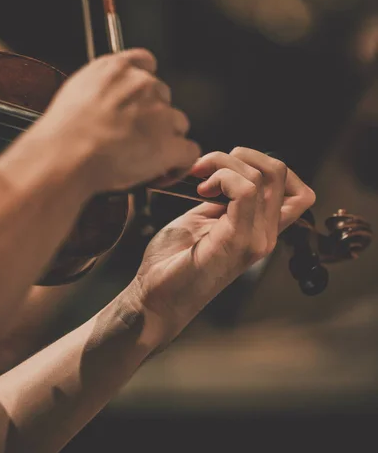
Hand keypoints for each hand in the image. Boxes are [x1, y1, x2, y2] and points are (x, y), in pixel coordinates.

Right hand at [36, 49, 199, 192]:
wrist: (66, 155)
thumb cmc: (62, 132)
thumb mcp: (75, 91)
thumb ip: (99, 87)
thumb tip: (104, 100)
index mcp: (117, 69)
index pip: (145, 64)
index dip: (145, 87)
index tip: (139, 102)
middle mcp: (142, 85)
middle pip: (163, 98)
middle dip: (153, 117)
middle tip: (134, 138)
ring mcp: (160, 114)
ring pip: (178, 124)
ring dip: (167, 140)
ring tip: (145, 159)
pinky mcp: (169, 144)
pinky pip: (189, 152)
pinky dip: (180, 164)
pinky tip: (164, 172)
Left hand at [129, 148, 314, 346]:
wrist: (154, 297)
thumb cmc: (173, 260)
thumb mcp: (203, 220)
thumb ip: (223, 199)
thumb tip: (227, 170)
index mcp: (261, 230)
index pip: (298, 191)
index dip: (267, 165)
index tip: (230, 168)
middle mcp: (266, 235)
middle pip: (280, 172)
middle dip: (240, 155)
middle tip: (207, 168)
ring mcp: (255, 239)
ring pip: (263, 176)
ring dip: (224, 164)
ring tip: (200, 179)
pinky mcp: (237, 241)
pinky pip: (246, 191)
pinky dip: (222, 177)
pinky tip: (202, 190)